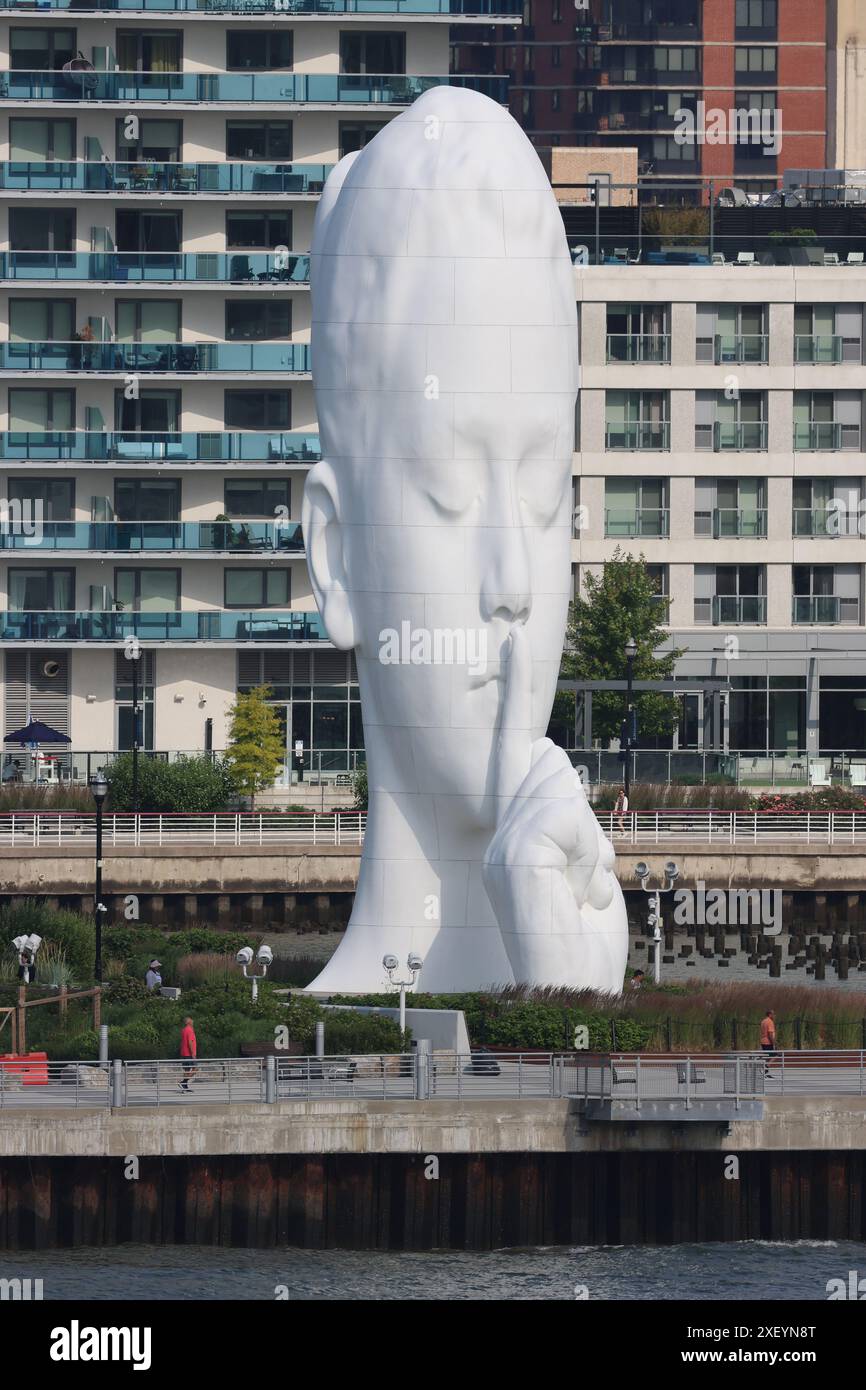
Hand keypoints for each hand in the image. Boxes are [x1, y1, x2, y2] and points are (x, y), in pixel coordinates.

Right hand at [483, 627, 627, 990]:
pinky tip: (572, 901)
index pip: (513, 755)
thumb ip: (570, 814)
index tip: (508, 638)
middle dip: (590, 824)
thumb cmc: (585, 952)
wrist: (576, 1009)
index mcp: (512, 837)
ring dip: (594, 850)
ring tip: (578, 901)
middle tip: (581, 890)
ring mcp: (498, 847)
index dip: (508, 695)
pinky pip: (568, 820)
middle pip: (556, 767)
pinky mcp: (511, 857)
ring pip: (566, 793)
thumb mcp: (589, 871)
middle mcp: (494, 836)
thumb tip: (549, 750)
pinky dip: (588, 861)